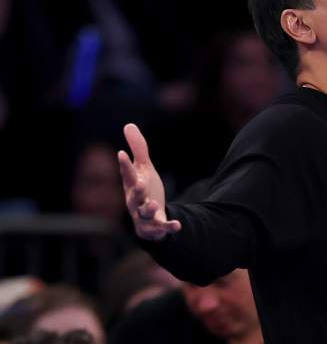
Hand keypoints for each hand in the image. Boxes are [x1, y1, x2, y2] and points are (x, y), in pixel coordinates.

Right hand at [118, 123, 180, 240]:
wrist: (147, 218)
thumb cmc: (144, 189)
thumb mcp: (143, 168)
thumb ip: (138, 149)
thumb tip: (129, 125)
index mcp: (132, 184)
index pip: (127, 173)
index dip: (124, 164)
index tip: (121, 153)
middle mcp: (135, 201)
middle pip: (134, 195)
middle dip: (136, 190)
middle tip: (141, 183)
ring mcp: (144, 215)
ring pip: (144, 213)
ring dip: (149, 209)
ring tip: (155, 204)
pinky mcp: (156, 226)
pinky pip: (161, 227)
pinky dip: (169, 227)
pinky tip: (178, 225)